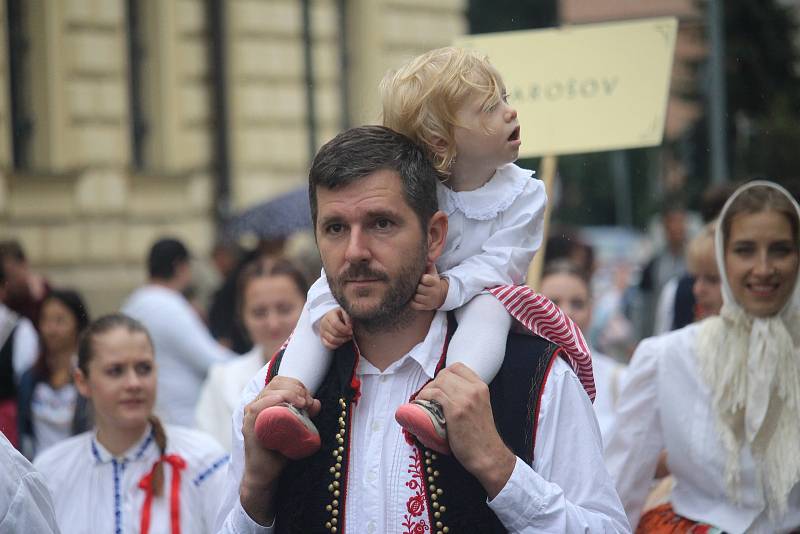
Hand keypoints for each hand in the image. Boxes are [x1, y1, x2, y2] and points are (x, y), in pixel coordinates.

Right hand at [239, 377, 321, 524]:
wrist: (266, 474)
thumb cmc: (280, 450)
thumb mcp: (296, 428)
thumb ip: (305, 415)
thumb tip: (317, 403)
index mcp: (265, 402)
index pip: (279, 382)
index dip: (296, 384)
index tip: (309, 397)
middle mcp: (256, 405)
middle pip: (275, 384)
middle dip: (296, 388)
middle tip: (308, 402)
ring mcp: (250, 416)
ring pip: (269, 393)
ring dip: (289, 393)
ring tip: (303, 403)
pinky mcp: (248, 426)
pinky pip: (257, 408)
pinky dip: (272, 400)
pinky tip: (284, 401)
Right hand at [320, 307, 351, 348]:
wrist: (333, 317)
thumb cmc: (340, 316)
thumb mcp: (345, 313)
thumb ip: (348, 319)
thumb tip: (349, 327)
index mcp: (330, 315)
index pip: (335, 323)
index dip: (344, 329)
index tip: (351, 331)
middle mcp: (324, 323)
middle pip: (334, 333)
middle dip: (344, 336)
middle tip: (350, 335)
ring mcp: (322, 331)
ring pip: (332, 340)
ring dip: (342, 341)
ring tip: (347, 338)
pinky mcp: (322, 338)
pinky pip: (328, 345)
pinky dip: (336, 345)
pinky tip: (341, 341)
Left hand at [411, 263, 448, 310]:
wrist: (440, 296)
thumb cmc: (432, 281)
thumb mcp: (433, 272)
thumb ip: (428, 264)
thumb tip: (423, 254)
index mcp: (434, 282)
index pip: (425, 279)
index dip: (421, 278)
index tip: (420, 277)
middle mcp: (432, 292)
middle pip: (419, 288)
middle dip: (415, 286)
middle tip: (413, 283)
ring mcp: (428, 301)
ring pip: (416, 297)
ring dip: (412, 293)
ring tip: (412, 289)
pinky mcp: (424, 307)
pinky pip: (414, 305)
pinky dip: (411, 301)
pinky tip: (412, 296)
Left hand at [415, 363, 515, 498]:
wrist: (488, 456)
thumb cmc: (481, 436)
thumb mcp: (480, 407)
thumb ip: (468, 397)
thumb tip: (446, 392)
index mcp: (481, 387)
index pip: (457, 367)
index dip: (443, 375)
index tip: (438, 386)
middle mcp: (474, 389)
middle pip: (445, 374)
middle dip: (433, 383)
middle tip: (428, 396)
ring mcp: (465, 399)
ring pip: (438, 383)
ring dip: (426, 391)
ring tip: (422, 401)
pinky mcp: (456, 411)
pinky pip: (434, 394)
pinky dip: (423, 397)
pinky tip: (420, 405)